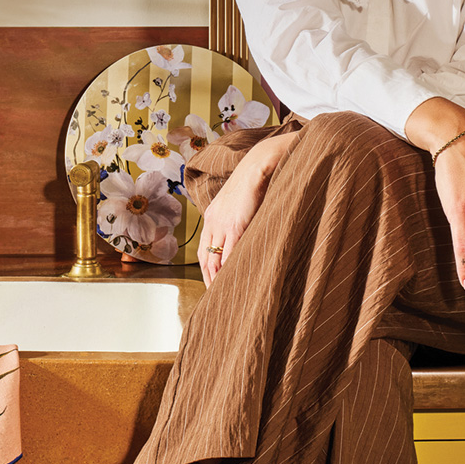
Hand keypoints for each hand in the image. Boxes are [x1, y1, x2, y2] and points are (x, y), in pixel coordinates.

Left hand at [197, 130, 299, 285]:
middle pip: (206, 258)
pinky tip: (233, 283)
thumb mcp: (242, 203)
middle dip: (209, 280)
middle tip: (215, 300)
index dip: (207, 270)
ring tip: (223, 298)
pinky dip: (230, 270)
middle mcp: (213, 221)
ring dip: (217, 279)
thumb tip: (247, 238)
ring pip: (215, 259)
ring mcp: (223, 223)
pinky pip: (230, 253)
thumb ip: (240, 220)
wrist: (260, 162)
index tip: (212, 286)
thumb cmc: (257, 182)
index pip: (204, 250)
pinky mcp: (236, 224)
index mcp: (212, 216)